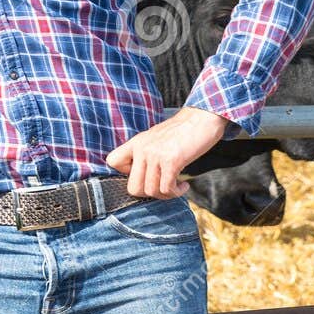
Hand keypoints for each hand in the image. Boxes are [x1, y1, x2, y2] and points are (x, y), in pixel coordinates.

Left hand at [104, 106, 229, 198]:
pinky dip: (176, 192)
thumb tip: (142, 175)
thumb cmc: (181, 131)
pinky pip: (167, 189)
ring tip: (176, 187)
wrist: (201, 118)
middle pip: (133, 188)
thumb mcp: (155, 138)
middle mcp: (142, 149)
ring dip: (166, 195)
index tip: (144, 173)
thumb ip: (145, 152)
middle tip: (162, 188)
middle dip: (149, 194)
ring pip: (151, 192)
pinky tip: (184, 186)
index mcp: (136, 142)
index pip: (112, 161)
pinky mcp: (171, 161)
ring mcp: (155, 155)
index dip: (126, 173)